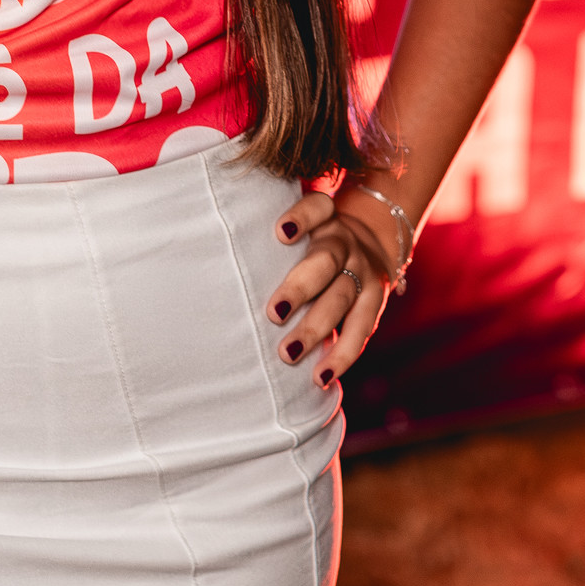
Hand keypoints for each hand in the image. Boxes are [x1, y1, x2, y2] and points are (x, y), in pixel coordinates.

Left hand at [264, 188, 396, 387]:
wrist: (373, 240)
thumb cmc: (313, 239)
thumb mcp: (305, 224)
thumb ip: (272, 236)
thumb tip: (208, 255)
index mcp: (325, 218)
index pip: (317, 207)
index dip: (302, 218)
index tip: (280, 232)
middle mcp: (345, 242)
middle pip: (325, 262)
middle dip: (300, 288)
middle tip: (272, 314)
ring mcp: (363, 271)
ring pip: (341, 298)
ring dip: (315, 328)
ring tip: (288, 353)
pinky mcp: (376, 299)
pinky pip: (360, 330)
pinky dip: (341, 356)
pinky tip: (320, 377)